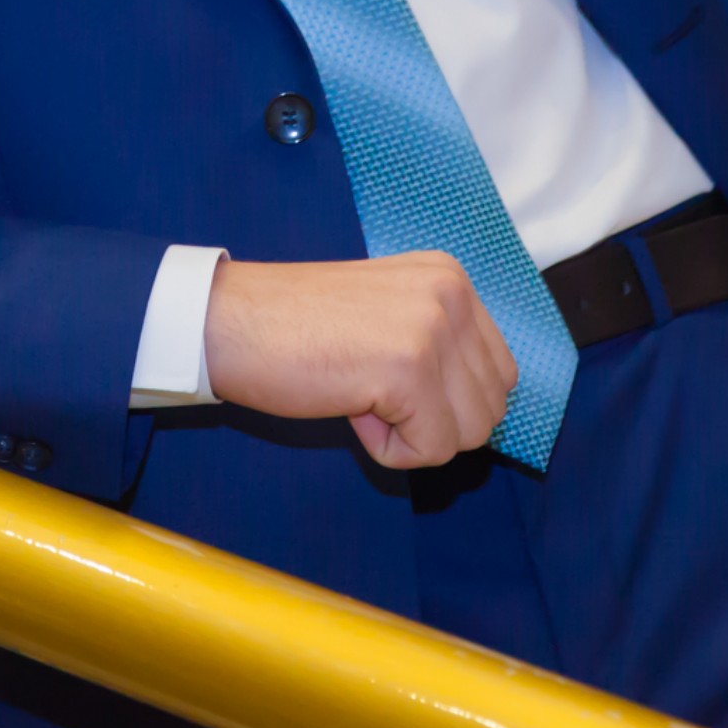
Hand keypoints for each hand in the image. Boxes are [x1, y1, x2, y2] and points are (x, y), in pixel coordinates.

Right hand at [200, 251, 520, 469]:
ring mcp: (433, 329)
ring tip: (358, 394)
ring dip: (412, 435)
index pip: (501, 374)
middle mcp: (452, 294)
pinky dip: (387, 449)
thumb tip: (485, 407)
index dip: (445, 399)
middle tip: (367, 387)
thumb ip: (441, 342)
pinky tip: (349, 407)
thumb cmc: (293, 327)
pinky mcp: (409, 370)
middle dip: (433, 420)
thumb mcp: (388, 312)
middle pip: (491, 408)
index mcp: (451, 277)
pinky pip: (430, 450)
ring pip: (470, 434)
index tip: (385, 376)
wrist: (226, 323)